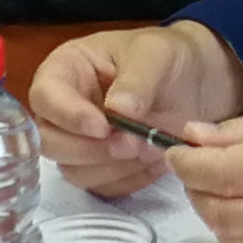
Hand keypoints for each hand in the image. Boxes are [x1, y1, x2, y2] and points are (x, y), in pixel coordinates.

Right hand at [28, 21, 242, 194]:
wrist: (197, 82)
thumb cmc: (167, 57)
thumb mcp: (156, 54)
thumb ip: (137, 80)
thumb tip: (118, 109)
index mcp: (66, 70)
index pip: (45, 97)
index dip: (67, 115)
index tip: (103, 127)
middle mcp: (64, 109)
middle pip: (51, 142)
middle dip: (91, 150)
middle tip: (132, 144)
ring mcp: (80, 142)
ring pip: (74, 171)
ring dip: (113, 167)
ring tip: (150, 148)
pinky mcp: (101, 167)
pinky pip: (103, 187)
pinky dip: (130, 179)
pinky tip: (155, 160)